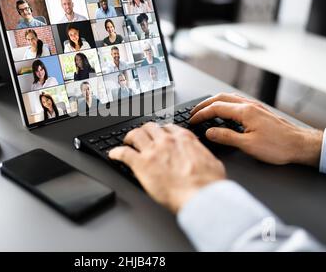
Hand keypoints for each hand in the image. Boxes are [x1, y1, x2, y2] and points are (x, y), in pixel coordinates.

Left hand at [108, 122, 225, 212]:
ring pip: (135, 135)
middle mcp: (166, 141)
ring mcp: (152, 151)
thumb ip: (202, 155)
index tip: (159, 135)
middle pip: (149, 127)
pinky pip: (123, 153)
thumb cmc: (208, 184)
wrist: (201, 196)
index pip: (168, 127)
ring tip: (126, 142)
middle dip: (144, 131)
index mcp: (183, 139)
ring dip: (129, 137)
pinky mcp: (140, 164)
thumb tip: (203, 156)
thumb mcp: (212, 162)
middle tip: (141, 137)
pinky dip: (116, 152)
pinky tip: (113, 155)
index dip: (161, 131)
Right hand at [190, 93, 322, 166]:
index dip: (201, 114)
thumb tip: (209, 132)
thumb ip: (226, 137)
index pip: (216, 108)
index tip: (192, 120)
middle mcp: (249, 105)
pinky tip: (225, 111)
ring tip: (205, 109)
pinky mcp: (259, 111)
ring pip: (229, 98)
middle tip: (194, 112)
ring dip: (214, 102)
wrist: (300, 144)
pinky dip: (225, 103)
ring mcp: (255, 107)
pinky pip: (237, 101)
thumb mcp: (248, 145)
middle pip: (220, 98)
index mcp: (245, 112)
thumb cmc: (278, 146)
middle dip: (204, 104)